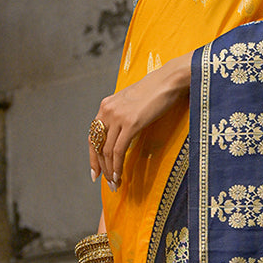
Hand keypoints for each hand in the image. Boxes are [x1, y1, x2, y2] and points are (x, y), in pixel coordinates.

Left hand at [88, 53, 193, 186]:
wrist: (169, 80)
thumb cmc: (156, 90)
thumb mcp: (132, 101)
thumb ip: (123, 114)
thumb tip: (123, 132)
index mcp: (106, 106)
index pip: (93, 136)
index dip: (93, 156)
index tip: (96, 172)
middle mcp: (107, 111)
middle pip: (97, 145)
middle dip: (100, 166)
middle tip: (106, 182)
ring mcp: (118, 117)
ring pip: (107, 151)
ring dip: (110, 170)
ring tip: (115, 183)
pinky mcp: (131, 123)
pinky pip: (119, 150)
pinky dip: (117, 165)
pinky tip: (119, 175)